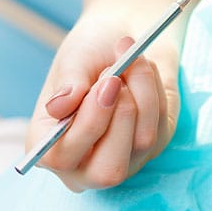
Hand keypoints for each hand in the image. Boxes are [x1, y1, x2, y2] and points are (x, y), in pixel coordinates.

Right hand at [25, 15, 178, 191]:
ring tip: (131, 59)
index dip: (88, 124)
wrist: (123, 38)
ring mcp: (124, 159)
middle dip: (120, 119)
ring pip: (142, 142)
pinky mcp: (155, 145)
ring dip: (141, 92)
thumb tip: (58, 108)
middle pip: (108, 172)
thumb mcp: (74, 59)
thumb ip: (67, 84)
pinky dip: (155, 90)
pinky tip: (143, 68)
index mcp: (50, 149)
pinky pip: (161, 124)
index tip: (107, 81)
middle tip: (119, 77)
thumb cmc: (91, 52)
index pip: (62, 159)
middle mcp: (84, 165)